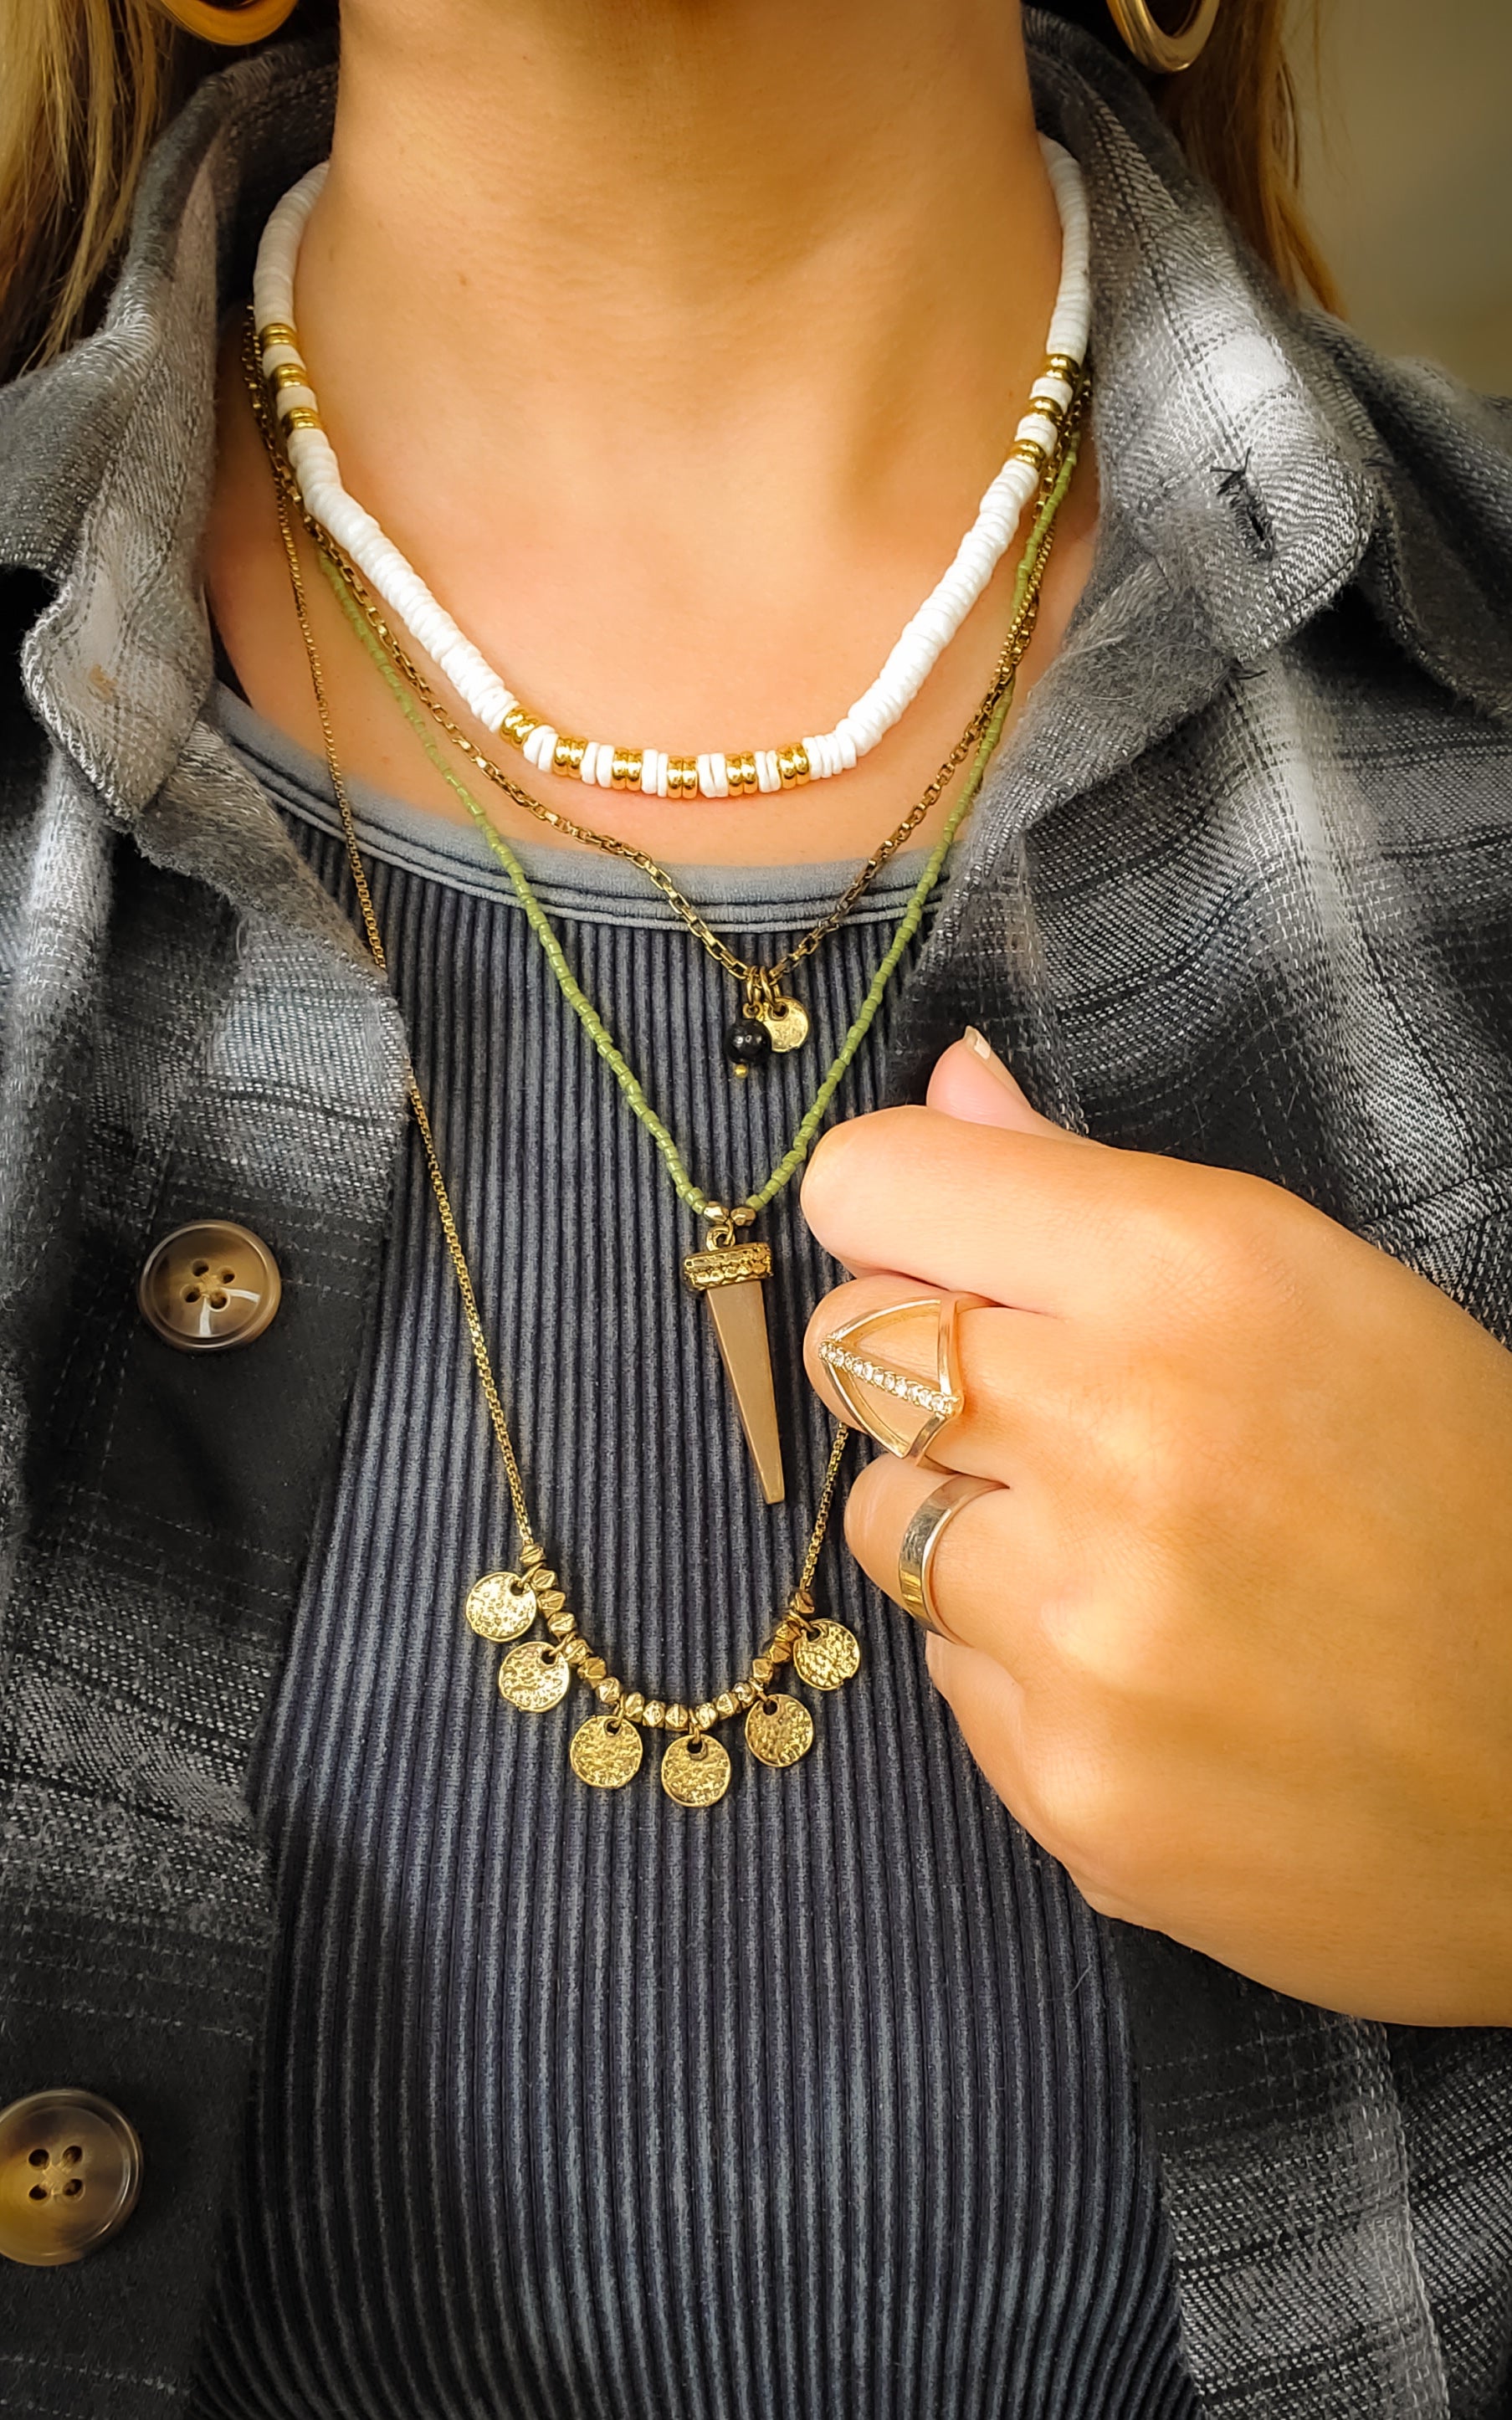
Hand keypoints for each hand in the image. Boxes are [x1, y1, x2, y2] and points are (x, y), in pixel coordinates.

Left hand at [801, 1031, 1511, 2023]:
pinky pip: (944, 1668)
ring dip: (969, 1522)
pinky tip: (1155, 1670)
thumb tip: (949, 1087)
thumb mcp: (1321, 1293)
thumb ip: (1095, 1186)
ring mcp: (1082, 1625)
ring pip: (882, 1515)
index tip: (950, 1254)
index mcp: (1192, 1276)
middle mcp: (1117, 1435)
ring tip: (1127, 1556)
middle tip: (1053, 1411)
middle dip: (921, 1361)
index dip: (903, 1214)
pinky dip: (1019, 1661)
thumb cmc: (1470, 1507)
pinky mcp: (1065, 1780)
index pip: (874, 1184)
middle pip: (851, 1342)